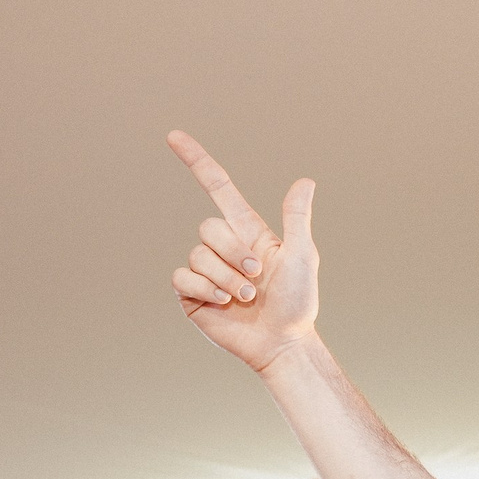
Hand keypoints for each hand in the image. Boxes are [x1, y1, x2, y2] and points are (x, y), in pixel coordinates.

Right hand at [168, 131, 321, 375]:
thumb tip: (305, 181)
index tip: (173, 136)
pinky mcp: (191, 294)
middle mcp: (223, 247)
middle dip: (234, 253)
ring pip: (198, 255)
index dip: (197, 161)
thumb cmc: (298, 302)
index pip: (217, 187)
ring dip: (227, 279)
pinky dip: (205, 289)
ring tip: (247, 298)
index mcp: (247, 231)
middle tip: (257, 278)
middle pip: (208, 227)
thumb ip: (297, 219)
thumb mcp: (302, 256)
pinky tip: (223, 304)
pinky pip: (182, 277)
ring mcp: (205, 270)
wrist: (282, 343)